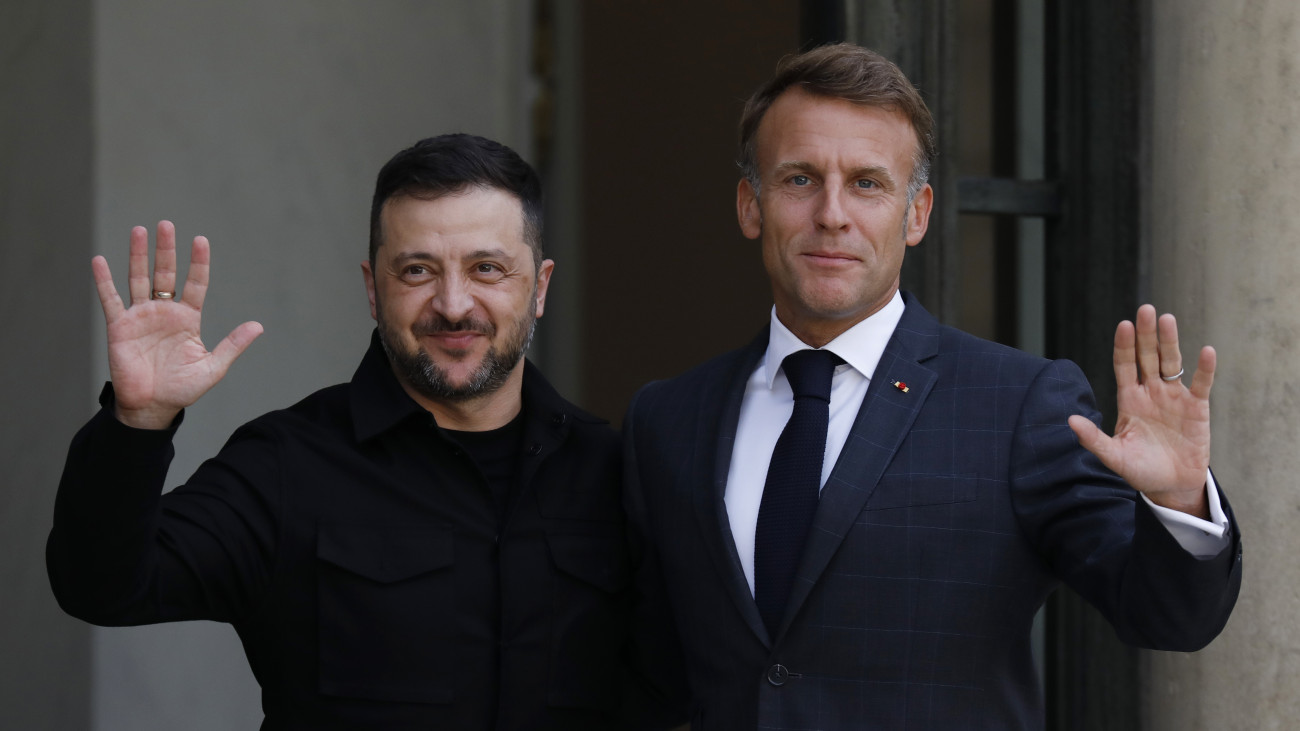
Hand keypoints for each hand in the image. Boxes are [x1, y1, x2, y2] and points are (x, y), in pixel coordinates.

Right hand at [94, 221, 262, 429]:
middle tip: (166, 224)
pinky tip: (99, 260)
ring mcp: (141, 316)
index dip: (198, 263)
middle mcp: (164, 312)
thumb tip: (258, 326)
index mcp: (188, 318)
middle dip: (166, 249)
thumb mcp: (213, 367)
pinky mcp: (119, 326)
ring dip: (138, 255)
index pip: (195, 284)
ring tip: (139, 230)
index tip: (201, 240)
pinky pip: (111, 299)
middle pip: (166, 274)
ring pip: (139, 279)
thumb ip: (233, 345)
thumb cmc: (182, 388)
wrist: (152, 407)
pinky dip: (104, 280)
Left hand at [1068, 304, 1214, 517]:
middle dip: (1146, 334)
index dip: (1124, 346)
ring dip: (1170, 342)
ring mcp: (1174, 397)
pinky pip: (1201, 384)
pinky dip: (1204, 369)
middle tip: (1145, 310)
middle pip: (1147, 357)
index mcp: (1129, 399)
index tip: (1123, 325)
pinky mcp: (1197, 408)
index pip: (1124, 366)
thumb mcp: (1114, 456)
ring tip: (1167, 319)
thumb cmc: (1140, 470)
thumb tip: (1070, 421)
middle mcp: (1150, 392)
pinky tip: (1206, 351)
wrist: (1171, 486)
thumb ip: (1093, 439)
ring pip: (1171, 363)